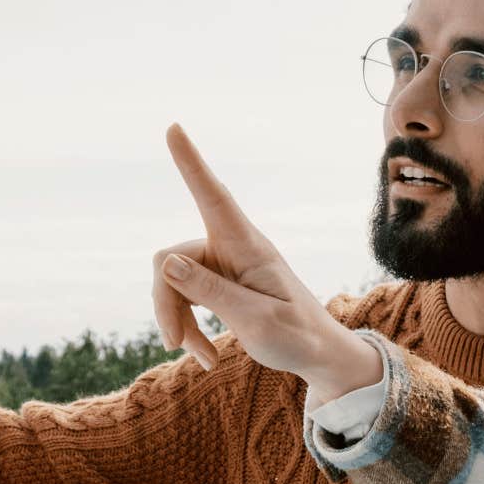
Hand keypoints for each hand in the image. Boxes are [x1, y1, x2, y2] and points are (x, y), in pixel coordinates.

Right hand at [151, 124, 381, 403]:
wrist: (319, 354)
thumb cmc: (297, 336)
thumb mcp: (256, 321)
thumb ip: (211, 292)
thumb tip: (164, 262)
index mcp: (248, 247)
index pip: (214, 197)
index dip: (192, 164)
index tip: (173, 128)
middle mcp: (231, 248)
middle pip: (171, 261)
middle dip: (166, 304)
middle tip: (176, 345)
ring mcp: (222, 265)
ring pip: (171, 283)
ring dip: (178, 322)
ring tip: (200, 356)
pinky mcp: (217, 283)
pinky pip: (183, 298)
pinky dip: (188, 328)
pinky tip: (204, 356)